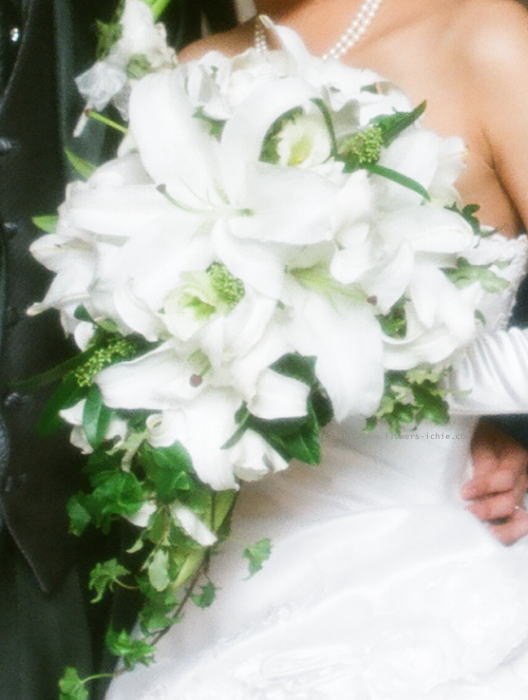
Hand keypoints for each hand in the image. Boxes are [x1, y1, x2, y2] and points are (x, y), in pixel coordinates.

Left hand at [462, 420, 527, 544]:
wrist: (503, 435)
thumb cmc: (488, 436)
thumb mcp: (484, 441)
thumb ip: (482, 460)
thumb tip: (471, 488)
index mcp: (517, 460)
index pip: (506, 479)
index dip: (486, 486)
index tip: (465, 492)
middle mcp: (524, 480)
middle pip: (511, 502)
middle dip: (488, 510)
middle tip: (468, 514)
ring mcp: (522, 494)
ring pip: (521, 519)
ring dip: (503, 530)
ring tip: (485, 535)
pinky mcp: (516, 505)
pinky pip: (519, 523)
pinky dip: (508, 533)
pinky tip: (493, 538)